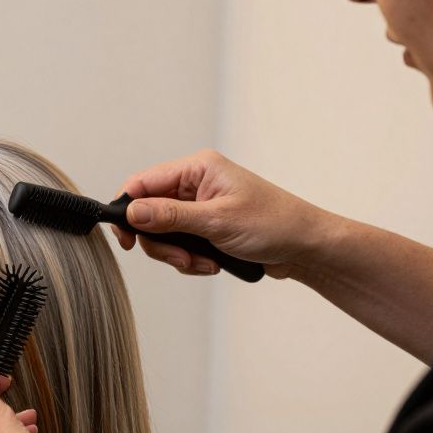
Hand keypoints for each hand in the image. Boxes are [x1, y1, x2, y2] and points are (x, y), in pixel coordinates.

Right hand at [114, 149, 338, 279]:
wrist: (306, 247)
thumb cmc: (274, 224)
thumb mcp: (216, 221)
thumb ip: (170, 216)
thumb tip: (132, 212)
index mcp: (198, 168)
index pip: (143, 182)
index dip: (128, 210)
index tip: (127, 238)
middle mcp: (195, 183)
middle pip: (149, 212)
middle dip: (161, 242)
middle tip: (180, 258)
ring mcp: (199, 206)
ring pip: (162, 232)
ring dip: (177, 254)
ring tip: (202, 263)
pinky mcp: (205, 226)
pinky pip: (179, 244)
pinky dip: (189, 258)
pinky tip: (211, 263)